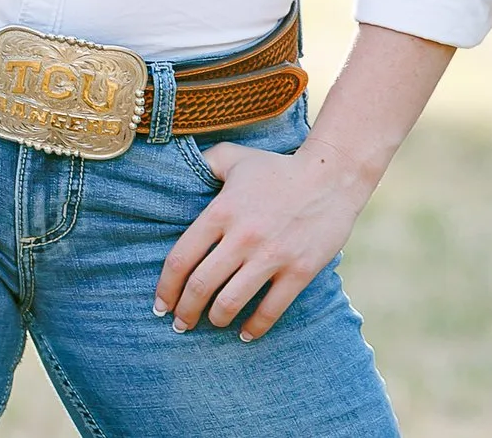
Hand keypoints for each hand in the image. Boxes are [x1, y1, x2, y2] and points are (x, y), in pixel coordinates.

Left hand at [154, 135, 378, 342]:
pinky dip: (254, 328)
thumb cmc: (278, 167)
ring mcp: (272, 256)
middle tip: (179, 323)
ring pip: (230, 303)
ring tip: (212, 322)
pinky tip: (246, 334)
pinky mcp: (299, 270)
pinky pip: (270, 310)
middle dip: (185, 311)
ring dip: (215, 320)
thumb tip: (179, 170)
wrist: (331, 176)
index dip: (165, 288)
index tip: (160, 304)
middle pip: (200, 286)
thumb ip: (205, 163)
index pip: (181, 259)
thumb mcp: (235, 157)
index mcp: (221, 211)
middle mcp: (242, 236)